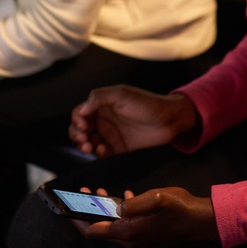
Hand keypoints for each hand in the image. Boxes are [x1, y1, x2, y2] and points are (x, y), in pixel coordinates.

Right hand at [68, 86, 198, 157]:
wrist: (169, 120)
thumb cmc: (148, 103)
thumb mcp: (122, 94)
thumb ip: (100, 97)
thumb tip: (82, 109)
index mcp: (102, 105)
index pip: (80, 112)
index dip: (77, 119)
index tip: (83, 125)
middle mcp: (104, 119)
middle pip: (79, 129)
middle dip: (77, 134)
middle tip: (84, 138)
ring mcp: (110, 134)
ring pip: (87, 142)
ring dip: (84, 145)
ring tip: (90, 147)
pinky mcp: (117, 148)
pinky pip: (100, 154)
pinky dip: (97, 154)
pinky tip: (102, 150)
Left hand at [74, 187, 218, 247]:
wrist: (201, 221)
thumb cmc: (180, 208)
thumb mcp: (156, 198)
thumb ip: (133, 202)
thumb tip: (116, 206)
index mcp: (129, 231)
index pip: (93, 231)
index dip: (77, 220)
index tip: (68, 207)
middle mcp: (130, 239)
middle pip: (100, 229)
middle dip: (89, 211)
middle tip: (84, 193)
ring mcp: (138, 239)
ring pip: (112, 226)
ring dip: (104, 210)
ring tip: (100, 192)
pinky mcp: (145, 235)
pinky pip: (125, 226)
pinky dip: (119, 212)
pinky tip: (125, 198)